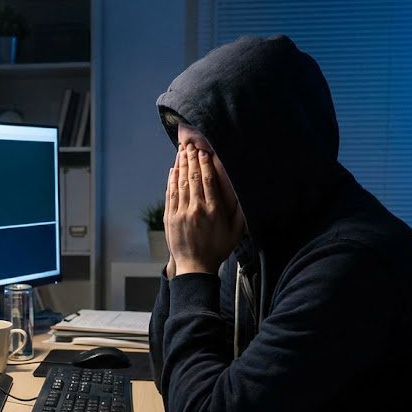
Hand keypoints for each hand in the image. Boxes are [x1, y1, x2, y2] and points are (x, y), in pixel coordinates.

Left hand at [165, 143, 243, 275]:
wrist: (195, 267)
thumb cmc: (218, 249)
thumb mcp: (235, 232)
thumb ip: (239, 211)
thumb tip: (241, 193)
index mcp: (213, 210)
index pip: (208, 180)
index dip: (205, 163)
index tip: (204, 151)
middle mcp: (196, 208)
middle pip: (193, 177)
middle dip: (191, 158)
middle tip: (191, 144)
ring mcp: (181, 212)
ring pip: (180, 183)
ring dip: (181, 165)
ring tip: (182, 151)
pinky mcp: (171, 217)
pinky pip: (171, 194)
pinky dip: (172, 180)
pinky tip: (173, 169)